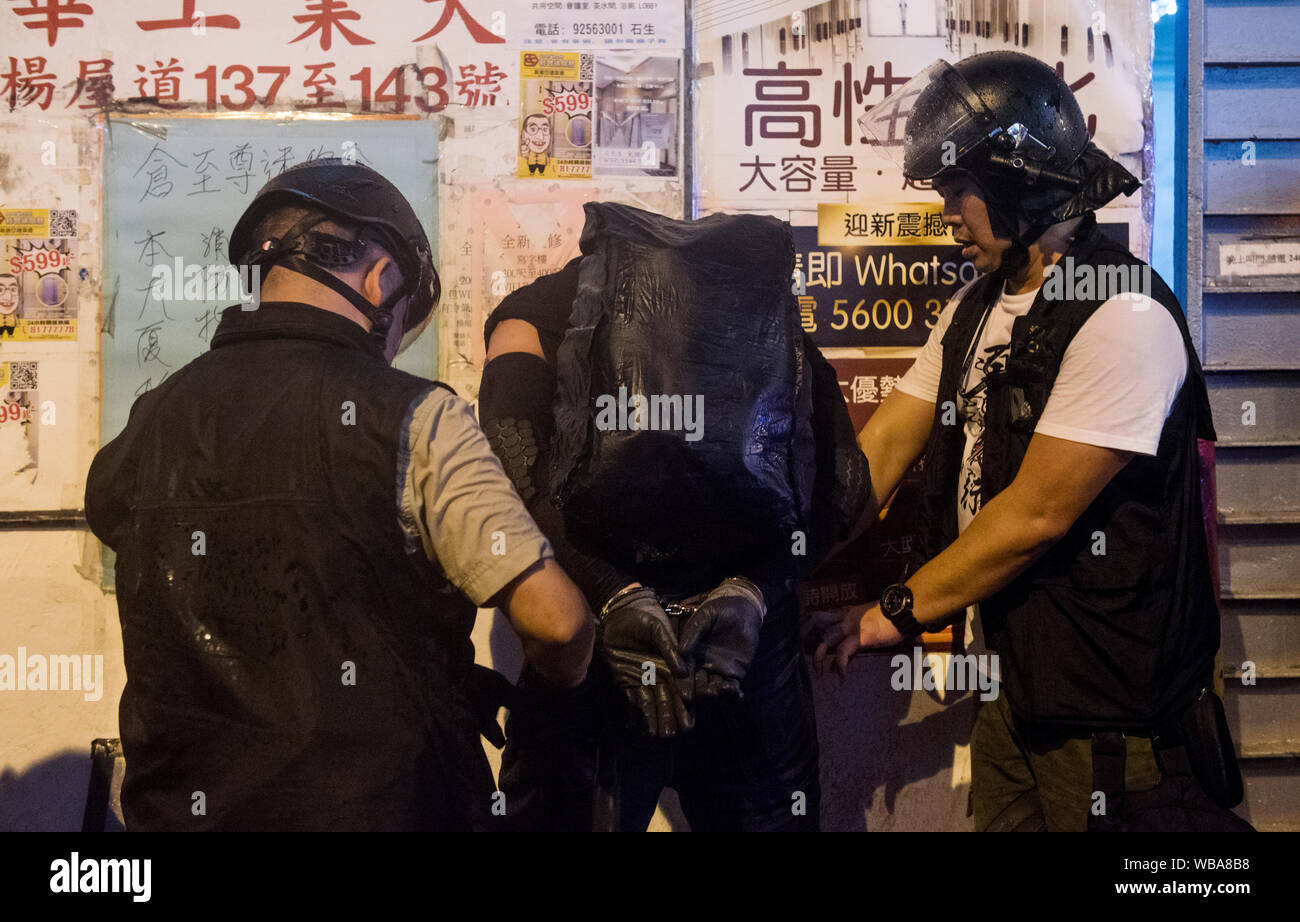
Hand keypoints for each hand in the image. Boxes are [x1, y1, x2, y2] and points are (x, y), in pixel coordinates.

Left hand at [597, 585, 692, 738]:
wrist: (618, 614)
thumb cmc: (642, 617)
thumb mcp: (657, 628)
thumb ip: (669, 646)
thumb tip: (683, 670)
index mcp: (672, 663)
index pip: (682, 687)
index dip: (686, 705)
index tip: (689, 721)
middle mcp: (660, 675)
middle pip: (668, 700)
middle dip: (671, 718)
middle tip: (674, 735)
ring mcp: (643, 679)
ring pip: (651, 704)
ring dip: (654, 720)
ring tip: (656, 737)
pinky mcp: (626, 681)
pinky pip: (631, 701)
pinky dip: (633, 715)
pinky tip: (634, 729)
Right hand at [678, 577, 764, 699]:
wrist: (743, 608)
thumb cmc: (720, 608)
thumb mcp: (704, 616)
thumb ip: (693, 632)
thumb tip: (681, 651)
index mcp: (690, 652)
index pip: (684, 670)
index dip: (683, 682)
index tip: (683, 692)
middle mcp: (701, 665)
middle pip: (696, 683)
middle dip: (697, 692)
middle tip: (698, 698)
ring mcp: (718, 670)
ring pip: (714, 687)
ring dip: (715, 692)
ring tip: (719, 691)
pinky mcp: (735, 672)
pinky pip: (732, 686)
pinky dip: (733, 693)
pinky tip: (736, 694)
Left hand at [813, 603, 903, 676]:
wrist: (902, 611)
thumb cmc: (891, 615)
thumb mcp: (870, 617)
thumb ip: (859, 628)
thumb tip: (856, 644)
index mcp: (847, 612)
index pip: (825, 616)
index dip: (815, 627)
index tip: (810, 638)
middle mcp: (845, 617)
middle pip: (818, 623)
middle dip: (808, 637)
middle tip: (806, 653)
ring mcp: (851, 627)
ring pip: (826, 639)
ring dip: (818, 657)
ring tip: (818, 673)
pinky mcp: (859, 637)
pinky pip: (843, 652)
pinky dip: (841, 666)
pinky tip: (842, 677)